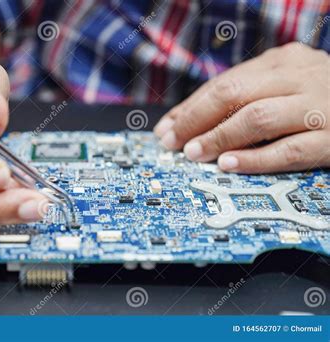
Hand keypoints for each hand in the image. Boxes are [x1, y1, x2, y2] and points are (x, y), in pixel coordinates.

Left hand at [154, 42, 329, 172]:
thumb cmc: (322, 99)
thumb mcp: (287, 84)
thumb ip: (249, 95)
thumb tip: (193, 120)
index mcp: (283, 62)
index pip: (224, 84)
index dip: (191, 108)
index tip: (167, 128)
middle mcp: (299, 78)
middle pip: (234, 95)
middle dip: (195, 119)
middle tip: (171, 141)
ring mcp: (317, 108)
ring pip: (257, 119)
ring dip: (219, 137)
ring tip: (193, 153)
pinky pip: (289, 150)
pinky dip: (256, 158)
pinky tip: (229, 164)